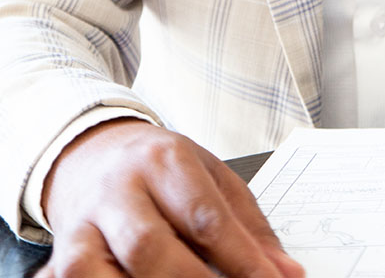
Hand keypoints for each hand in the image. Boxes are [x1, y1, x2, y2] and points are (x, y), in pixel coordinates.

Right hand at [40, 118, 303, 276]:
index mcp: (166, 161)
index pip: (205, 216)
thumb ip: (249, 227)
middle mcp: (120, 189)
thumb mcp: (211, 178)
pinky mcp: (62, 253)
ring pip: (99, 270)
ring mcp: (84, 224)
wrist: (91, 155)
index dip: (240, 259)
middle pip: (150, 246)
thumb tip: (287, 272)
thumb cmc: (160, 170)